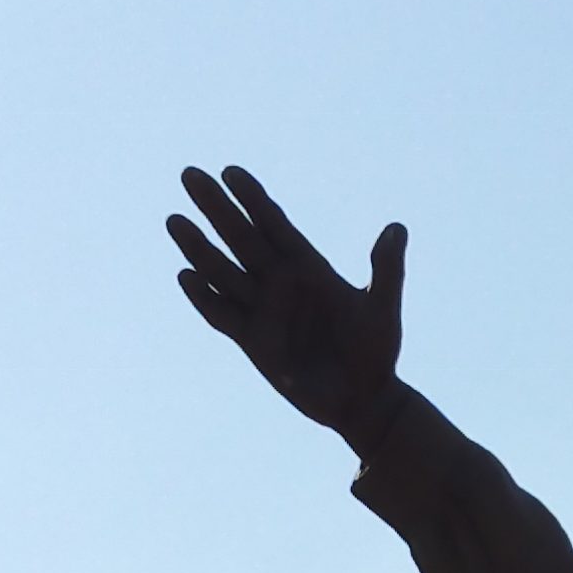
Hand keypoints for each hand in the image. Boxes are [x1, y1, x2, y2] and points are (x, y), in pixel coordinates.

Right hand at [168, 164, 407, 440]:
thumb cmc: (377, 352)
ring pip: (223, 270)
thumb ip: (386, 269)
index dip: (252, 197)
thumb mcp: (382, 308)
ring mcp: (264, 310)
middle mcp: (281, 283)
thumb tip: (397, 227)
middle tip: (189, 173)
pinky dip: (203, 297)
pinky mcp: (253, 341)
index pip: (274, 223)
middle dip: (216, 206)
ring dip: (198, 246)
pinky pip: (222, 314)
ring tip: (175, 219)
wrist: (363, 401)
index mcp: (309, 267)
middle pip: (240, 236)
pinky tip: (185, 276)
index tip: (230, 171)